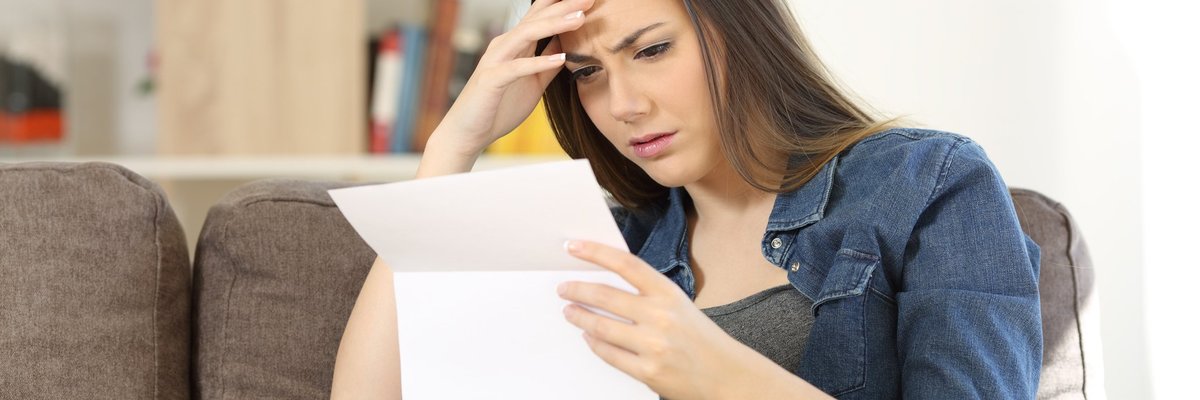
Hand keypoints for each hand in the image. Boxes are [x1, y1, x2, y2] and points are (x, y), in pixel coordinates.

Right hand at [433, 0, 592, 155]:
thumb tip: (565, 45)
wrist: (467, 133)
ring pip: (526, 35)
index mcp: (515, 45)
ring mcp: (496, 60)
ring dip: (554, 25)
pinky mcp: (491, 80)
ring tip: (580, 19)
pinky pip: (517, 68)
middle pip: (537, 18)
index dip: (563, 5)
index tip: (588, 0)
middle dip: (564, 6)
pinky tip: (560, 58)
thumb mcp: (533, 83)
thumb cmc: (499, 107)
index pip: (540, 16)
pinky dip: (539, 62)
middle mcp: (504, 46)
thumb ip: (546, 62)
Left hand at [557, 240, 757, 399]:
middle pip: (606, 296)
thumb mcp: (679, 305)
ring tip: (569, 311)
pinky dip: (594, 344)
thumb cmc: (700, 338)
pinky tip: (589, 336)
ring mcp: (653, 345)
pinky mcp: (648, 371)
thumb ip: (648, 294)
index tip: (573, 246)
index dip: (596, 252)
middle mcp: (660, 316)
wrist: (727, 375)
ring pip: (601, 327)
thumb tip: (605, 285)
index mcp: (669, 293)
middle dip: (578, 290)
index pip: (626, 264)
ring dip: (580, 317)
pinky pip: (609, 354)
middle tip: (564, 289)